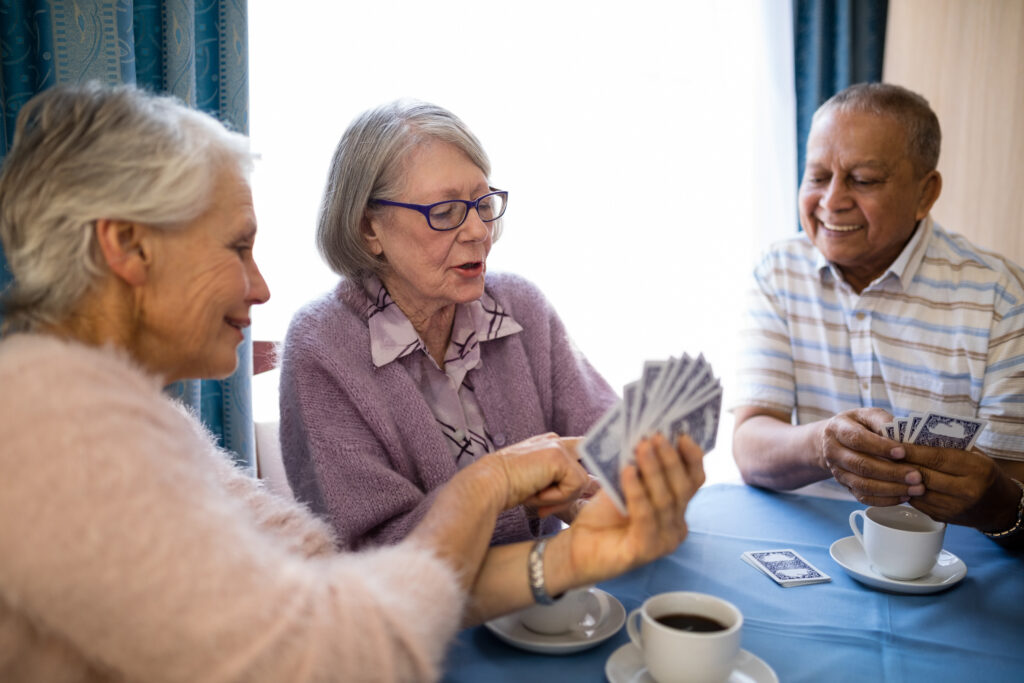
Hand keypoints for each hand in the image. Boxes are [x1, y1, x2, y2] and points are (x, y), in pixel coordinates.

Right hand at [483, 433, 589, 511]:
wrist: (489, 484)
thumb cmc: (508, 487)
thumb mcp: (539, 481)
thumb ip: (561, 480)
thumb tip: (592, 487)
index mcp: (551, 443)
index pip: (582, 453)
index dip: (580, 476)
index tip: (571, 492)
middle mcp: (556, 441)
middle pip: (584, 475)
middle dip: (568, 496)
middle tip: (543, 505)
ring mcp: (558, 446)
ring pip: (581, 483)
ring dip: (559, 498)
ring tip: (536, 497)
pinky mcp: (559, 456)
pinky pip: (574, 486)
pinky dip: (557, 498)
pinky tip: (537, 493)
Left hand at [562, 433, 704, 583]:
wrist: (577, 548)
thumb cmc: (603, 516)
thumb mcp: (625, 485)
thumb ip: (640, 468)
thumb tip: (647, 436)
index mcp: (677, 510)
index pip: (694, 481)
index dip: (692, 457)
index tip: (681, 433)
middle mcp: (676, 526)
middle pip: (682, 488)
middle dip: (670, 459)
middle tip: (655, 436)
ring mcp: (663, 541)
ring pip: (665, 500)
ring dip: (654, 470)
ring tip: (641, 446)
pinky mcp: (644, 551)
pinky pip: (645, 517)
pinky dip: (637, 492)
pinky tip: (628, 472)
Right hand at [817, 408, 923, 504]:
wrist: (834, 440)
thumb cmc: (860, 425)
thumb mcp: (869, 415)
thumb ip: (883, 422)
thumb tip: (904, 436)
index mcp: (838, 429)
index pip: (857, 439)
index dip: (880, 447)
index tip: (902, 452)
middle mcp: (833, 452)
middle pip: (860, 465)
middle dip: (891, 472)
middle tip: (917, 476)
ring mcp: (838, 471)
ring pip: (863, 485)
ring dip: (891, 489)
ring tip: (916, 489)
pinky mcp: (845, 486)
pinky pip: (864, 497)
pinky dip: (885, 499)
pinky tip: (904, 496)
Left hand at [899, 444, 1020, 530]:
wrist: (998, 506)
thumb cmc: (982, 473)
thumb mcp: (974, 455)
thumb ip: (948, 447)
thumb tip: (912, 438)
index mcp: (976, 469)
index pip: (938, 459)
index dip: (913, 452)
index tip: (895, 446)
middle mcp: (967, 490)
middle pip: (925, 476)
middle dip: (902, 465)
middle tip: (884, 455)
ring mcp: (955, 507)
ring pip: (918, 492)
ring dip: (900, 480)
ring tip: (887, 468)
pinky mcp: (944, 518)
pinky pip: (918, 503)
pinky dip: (906, 491)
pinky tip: (898, 482)